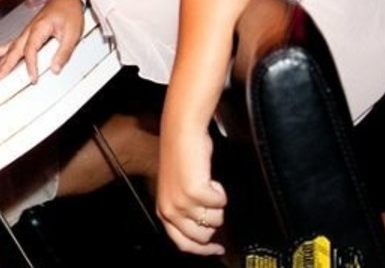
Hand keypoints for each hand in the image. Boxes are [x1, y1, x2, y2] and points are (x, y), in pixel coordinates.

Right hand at [0, 0, 83, 83]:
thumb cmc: (69, 10)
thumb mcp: (73, 32)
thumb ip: (64, 52)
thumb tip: (56, 68)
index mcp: (39, 28)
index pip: (31, 50)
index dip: (31, 65)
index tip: (32, 78)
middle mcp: (29, 30)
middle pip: (14, 51)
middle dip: (4, 66)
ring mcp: (26, 32)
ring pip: (9, 49)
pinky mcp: (26, 34)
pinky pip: (10, 44)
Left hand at [155, 128, 226, 254]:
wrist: (181, 134)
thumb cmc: (181, 157)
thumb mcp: (176, 190)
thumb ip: (185, 212)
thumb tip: (207, 231)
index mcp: (163, 211)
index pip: (184, 244)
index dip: (204, 250)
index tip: (218, 249)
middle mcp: (170, 210)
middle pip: (203, 236)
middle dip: (213, 221)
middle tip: (212, 203)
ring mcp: (182, 202)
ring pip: (215, 220)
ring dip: (217, 204)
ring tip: (207, 186)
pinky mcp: (195, 192)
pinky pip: (221, 202)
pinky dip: (220, 191)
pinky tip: (210, 179)